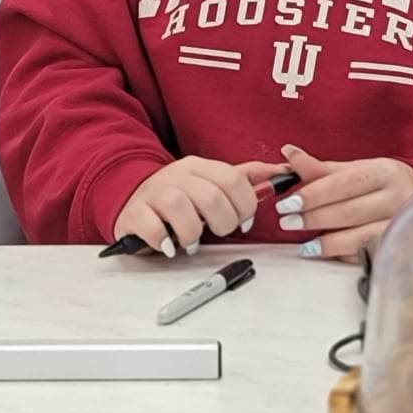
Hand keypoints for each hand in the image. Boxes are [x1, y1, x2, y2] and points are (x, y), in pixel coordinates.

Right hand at [113, 157, 289, 255]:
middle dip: (222, 222)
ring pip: (179, 206)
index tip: (243, 222)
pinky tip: (169, 246)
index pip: (234, 180)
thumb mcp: (210, 180)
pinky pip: (150, 225)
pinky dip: (163, 239)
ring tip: (192, 243)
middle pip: (211, 195)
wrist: (130, 196)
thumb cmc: (178, 195)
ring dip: (192, 232)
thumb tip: (283, 171)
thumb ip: (245, 177)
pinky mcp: (134, 214)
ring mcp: (153, 193)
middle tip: (217, 232)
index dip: (245, 206)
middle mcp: (176, 176)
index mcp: (199, 167)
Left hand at [275, 143, 412, 260]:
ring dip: (327, 243)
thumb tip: (288, 153)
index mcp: (385, 172)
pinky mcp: (400, 247)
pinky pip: (367, 254)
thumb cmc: (380, 184)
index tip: (287, 203)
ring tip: (305, 246)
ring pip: (359, 237)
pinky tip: (327, 254)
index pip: (343, 184)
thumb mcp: (355, 170)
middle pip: (349, 212)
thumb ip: (321, 168)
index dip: (312, 195)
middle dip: (314, 219)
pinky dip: (344, 255)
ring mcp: (402, 225)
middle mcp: (399, 197)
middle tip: (288, 223)